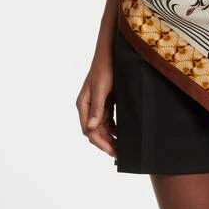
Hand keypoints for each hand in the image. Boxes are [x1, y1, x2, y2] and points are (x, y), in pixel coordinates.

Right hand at [76, 41, 117, 156]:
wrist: (112, 53)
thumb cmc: (105, 68)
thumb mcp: (101, 89)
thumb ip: (97, 108)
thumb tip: (91, 127)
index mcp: (84, 104)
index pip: (89, 131)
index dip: (100, 143)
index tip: (112, 152)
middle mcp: (89, 107)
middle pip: (96, 132)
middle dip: (107, 144)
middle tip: (120, 155)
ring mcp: (98, 105)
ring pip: (103, 128)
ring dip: (112, 139)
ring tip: (124, 148)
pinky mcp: (107, 103)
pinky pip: (110, 121)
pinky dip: (116, 130)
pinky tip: (125, 135)